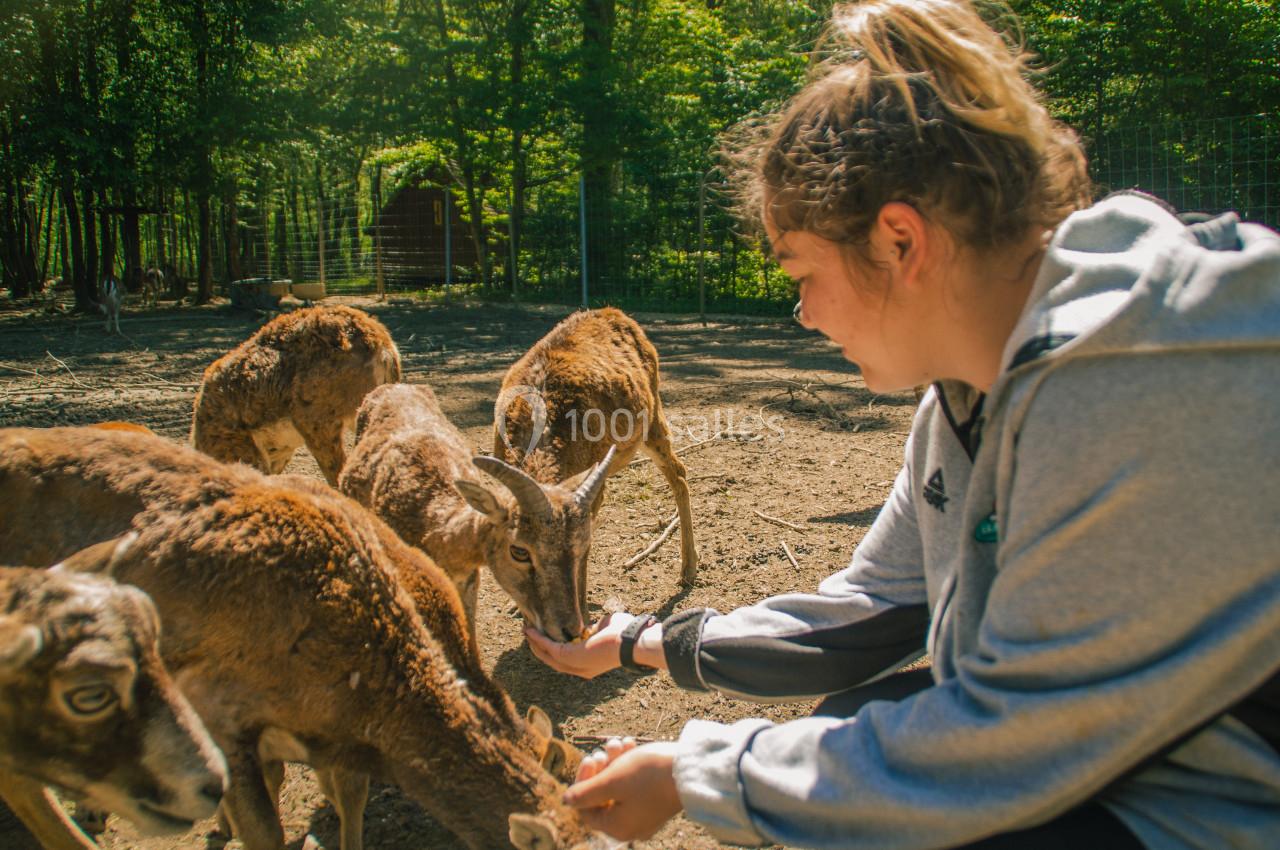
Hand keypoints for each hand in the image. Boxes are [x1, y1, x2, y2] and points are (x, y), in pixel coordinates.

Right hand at [524, 611, 634, 678]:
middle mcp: (580, 670)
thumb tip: (587, 628)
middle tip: (530, 634)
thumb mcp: (605, 631)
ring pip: (548, 656)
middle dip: (540, 648)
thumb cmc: (624, 634)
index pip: (567, 660)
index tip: (544, 636)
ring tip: (526, 631)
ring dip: (536, 643)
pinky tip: (531, 630)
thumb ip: (594, 631)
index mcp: (589, 666)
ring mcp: (575, 665)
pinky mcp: (571, 657)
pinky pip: (550, 648)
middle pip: (553, 661)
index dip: (553, 649)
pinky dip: (539, 639)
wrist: (632, 640)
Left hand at [563, 741, 681, 841]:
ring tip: (622, 742)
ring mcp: (645, 814)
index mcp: (617, 827)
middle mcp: (630, 825)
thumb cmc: (649, 776)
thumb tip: (566, 801)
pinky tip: (632, 745)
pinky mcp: (656, 800)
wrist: (691, 768)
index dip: (583, 782)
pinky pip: (634, 784)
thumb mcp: (612, 781)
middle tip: (606, 748)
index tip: (591, 758)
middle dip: (602, 767)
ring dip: (615, 761)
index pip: (586, 807)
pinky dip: (629, 765)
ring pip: (618, 785)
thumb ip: (586, 793)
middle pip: (602, 795)